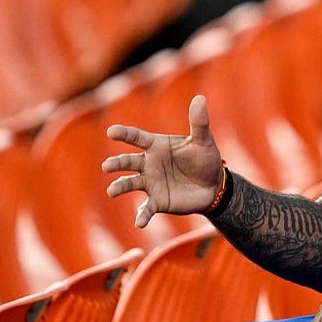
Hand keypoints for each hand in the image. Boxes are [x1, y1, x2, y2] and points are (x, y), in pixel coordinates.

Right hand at [102, 94, 223, 227]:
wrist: (214, 186)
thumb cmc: (205, 159)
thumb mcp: (203, 141)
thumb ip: (199, 122)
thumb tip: (200, 98)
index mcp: (156, 146)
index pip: (136, 137)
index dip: (124, 134)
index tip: (111, 131)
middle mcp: (148, 164)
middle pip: (128, 161)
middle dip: (116, 163)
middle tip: (107, 166)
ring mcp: (150, 183)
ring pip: (129, 184)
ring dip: (120, 187)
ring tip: (112, 191)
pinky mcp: (157, 201)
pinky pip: (145, 209)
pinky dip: (141, 216)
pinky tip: (139, 222)